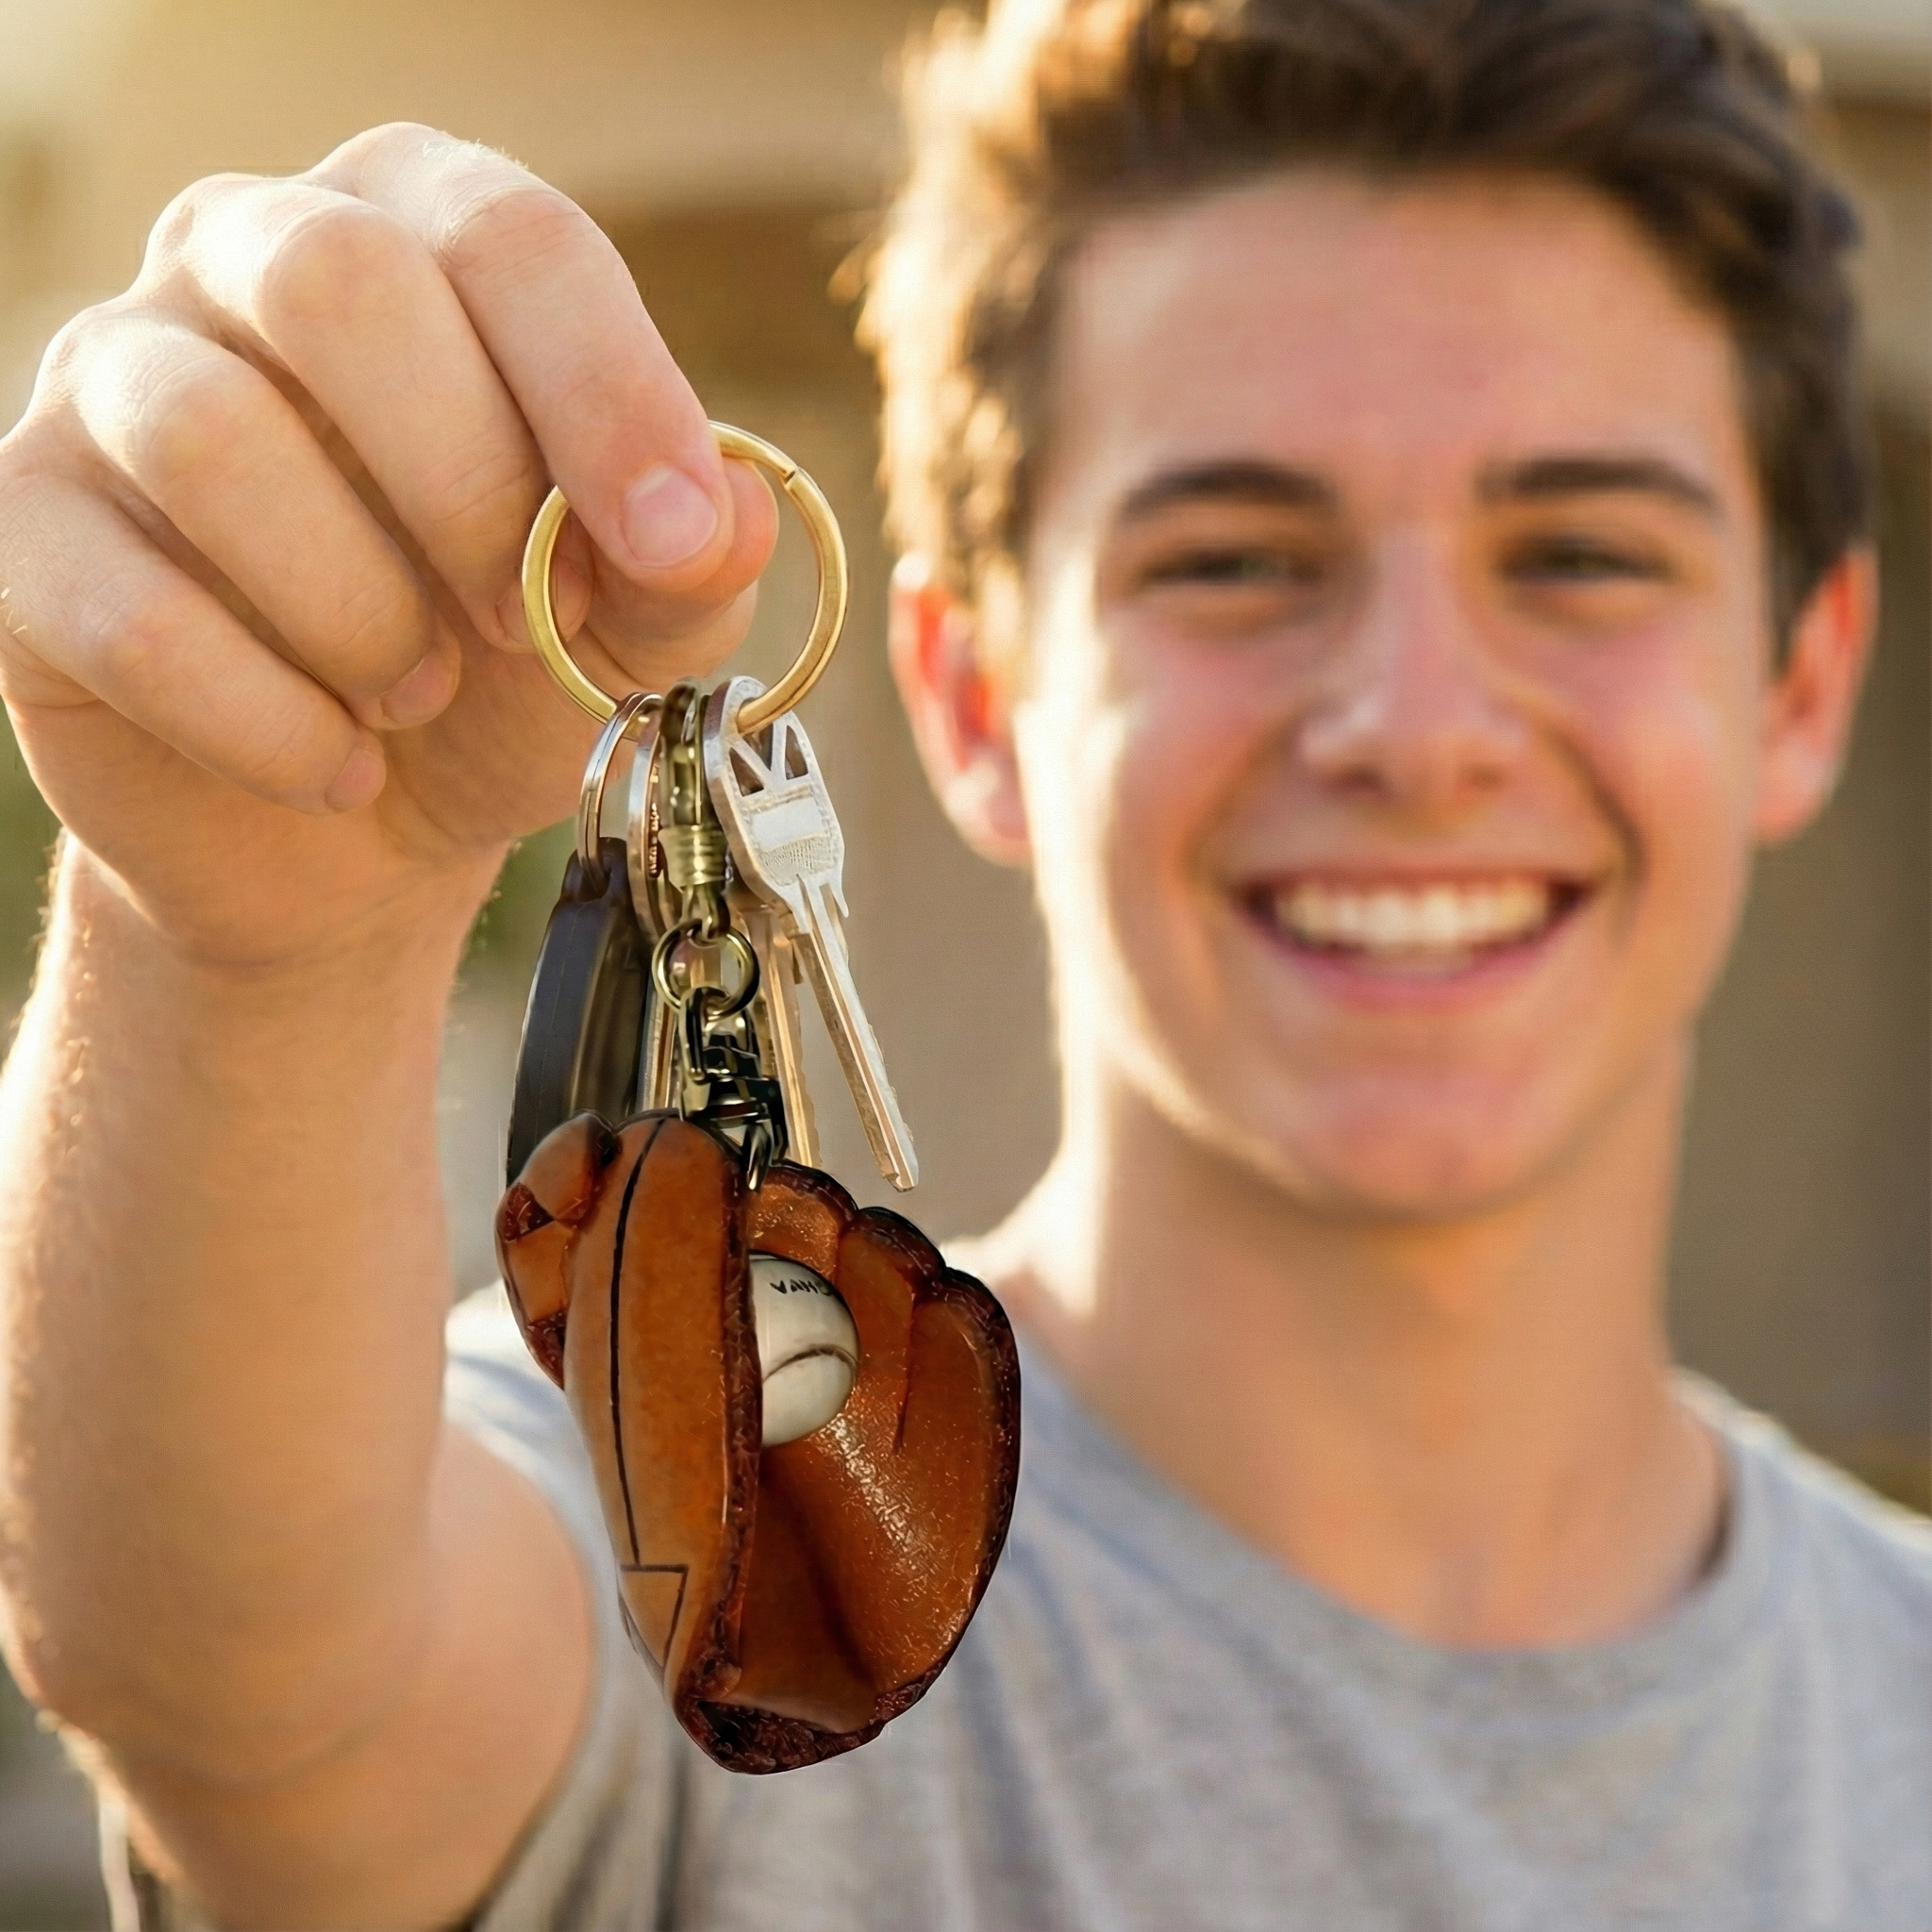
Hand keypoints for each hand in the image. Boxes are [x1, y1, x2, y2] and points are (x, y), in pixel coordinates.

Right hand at [0, 123, 778, 964]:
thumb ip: (692, 568)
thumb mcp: (627, 629)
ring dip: (358, 610)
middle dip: (467, 488)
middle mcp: (243, 260)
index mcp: (419, 238)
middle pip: (336, 282)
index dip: (607, 390)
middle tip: (518, 624)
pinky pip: (125, 609)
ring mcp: (110, 385)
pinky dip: (267, 721)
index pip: (510, 236)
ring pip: (208, 436)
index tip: (674, 542)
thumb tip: (737, 515)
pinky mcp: (26, 532)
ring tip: (418, 694)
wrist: (352, 819)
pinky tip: (338, 767)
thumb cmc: (500, 677)